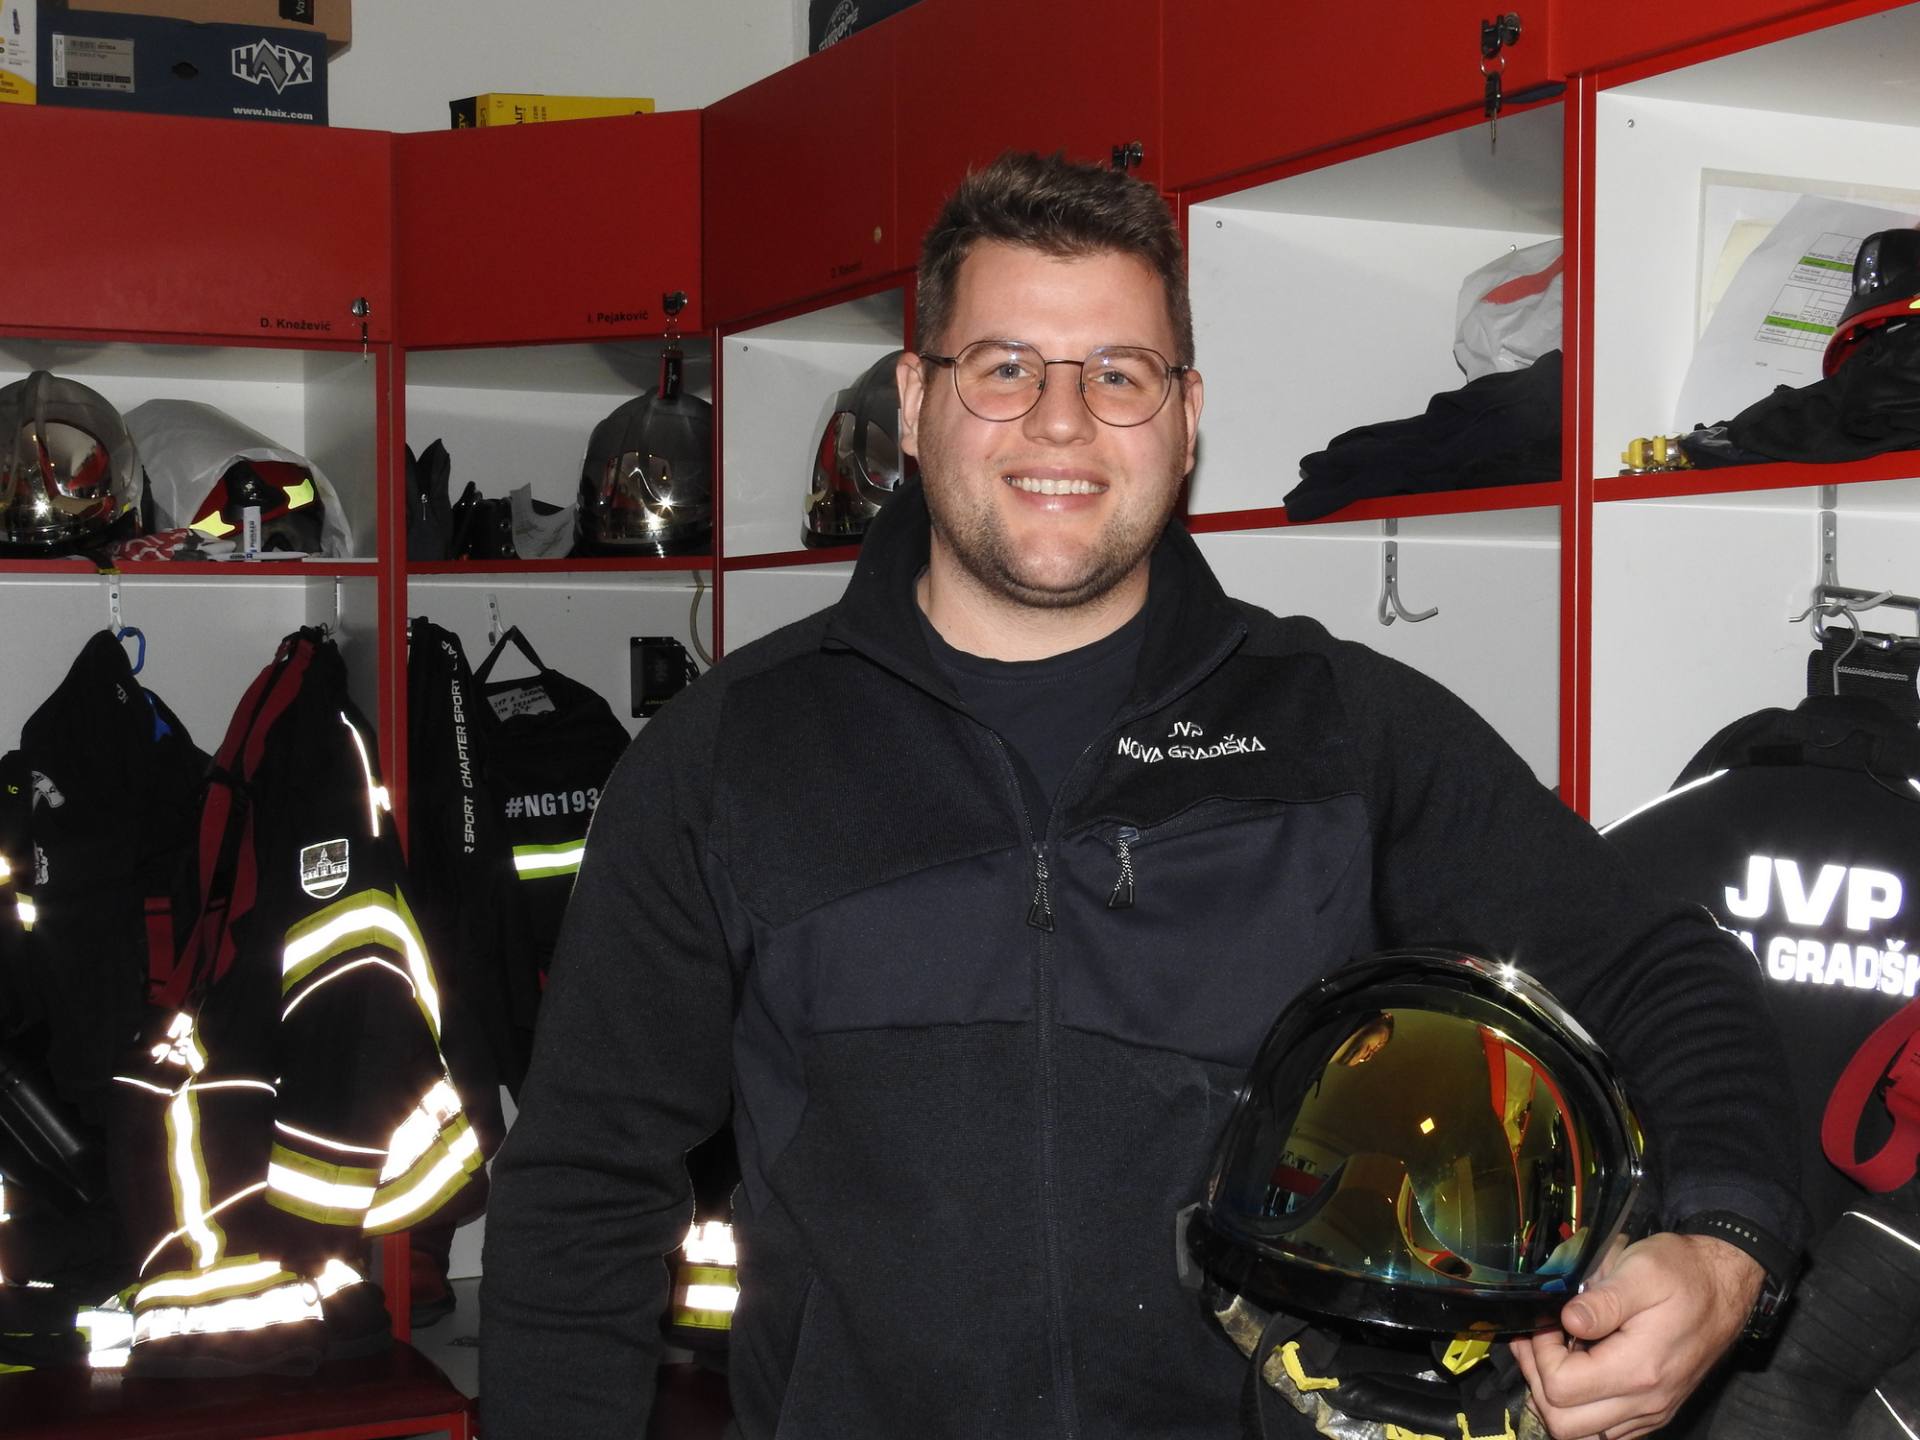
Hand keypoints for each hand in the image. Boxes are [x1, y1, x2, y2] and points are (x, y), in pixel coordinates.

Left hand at [1508, 1231, 1761, 1438]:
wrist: (1725, 1287)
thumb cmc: (1683, 1273)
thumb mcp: (1641, 1270)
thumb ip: (1602, 1300)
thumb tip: (1567, 1320)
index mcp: (1639, 1368)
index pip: (1562, 1388)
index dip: (1540, 1356)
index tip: (1545, 1324)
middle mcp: (1646, 1401)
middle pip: (1564, 1424)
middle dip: (1539, 1382)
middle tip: (1536, 1343)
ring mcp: (1651, 1410)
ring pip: (1582, 1434)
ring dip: (1555, 1400)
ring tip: (1549, 1357)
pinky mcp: (1654, 1410)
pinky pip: (1605, 1431)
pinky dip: (1581, 1408)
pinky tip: (1575, 1369)